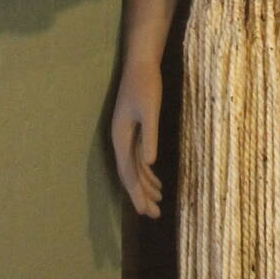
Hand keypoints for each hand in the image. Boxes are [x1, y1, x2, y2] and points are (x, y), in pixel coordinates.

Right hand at [110, 62, 164, 217]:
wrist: (141, 63)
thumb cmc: (145, 84)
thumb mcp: (150, 110)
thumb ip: (149, 136)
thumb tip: (149, 163)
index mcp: (121, 137)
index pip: (128, 172)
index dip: (136, 193)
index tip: (146, 211)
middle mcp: (120, 139)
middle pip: (129, 174)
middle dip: (140, 195)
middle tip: (154, 215)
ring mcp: (126, 135)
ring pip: (134, 168)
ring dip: (145, 185)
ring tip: (158, 202)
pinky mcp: (134, 130)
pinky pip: (138, 158)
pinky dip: (148, 172)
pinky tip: (157, 181)